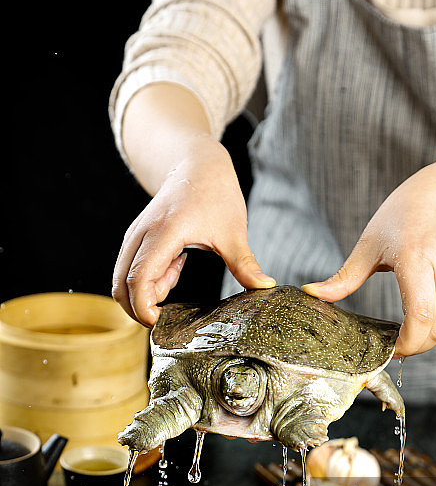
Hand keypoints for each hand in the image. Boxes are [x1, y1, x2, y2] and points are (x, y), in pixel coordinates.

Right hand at [112, 136, 274, 325]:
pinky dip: (149, 279)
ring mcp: (136, 235)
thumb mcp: (233, 230)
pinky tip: (175, 267)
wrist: (197, 163)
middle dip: (138, 308)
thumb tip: (264, 287)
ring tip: (177, 276)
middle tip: (167, 316)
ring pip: (123, 277)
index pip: (138, 279)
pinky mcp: (137, 237)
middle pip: (121, 284)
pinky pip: (132, 268)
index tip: (161, 322)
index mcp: (164, 232)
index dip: (143, 308)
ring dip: (146, 292)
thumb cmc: (215, 193)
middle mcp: (142, 234)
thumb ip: (244, 263)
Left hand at [303, 157, 435, 356]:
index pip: (420, 314)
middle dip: (416, 346)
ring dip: (427, 335)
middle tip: (394, 347)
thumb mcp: (368, 245)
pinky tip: (423, 311)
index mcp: (416, 257)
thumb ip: (343, 277)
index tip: (389, 349)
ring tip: (406, 329)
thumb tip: (310, 293)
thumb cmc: (400, 219)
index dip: (407, 341)